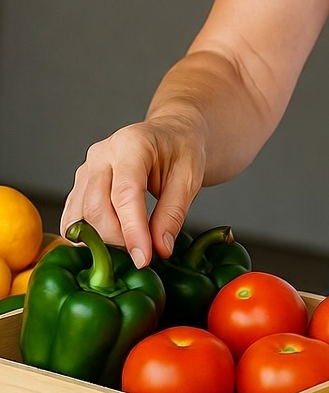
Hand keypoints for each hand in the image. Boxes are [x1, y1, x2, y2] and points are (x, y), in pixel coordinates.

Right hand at [60, 117, 205, 267]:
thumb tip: (159, 249)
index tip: (143, 259)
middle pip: (96, 208)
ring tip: (131, 249)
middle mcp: (101, 154)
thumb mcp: (190, 177)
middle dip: (118, 239)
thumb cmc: (182, 150)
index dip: (132, 230)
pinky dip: (88, 237)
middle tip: (144, 254)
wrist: (171, 134)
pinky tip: (111, 245)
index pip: (124, 194)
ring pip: (79, 217)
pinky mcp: (79, 186)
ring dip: (101, 241)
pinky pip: (73, 219)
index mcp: (131, 144)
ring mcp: (86, 170)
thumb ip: (174, 213)